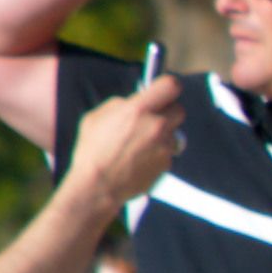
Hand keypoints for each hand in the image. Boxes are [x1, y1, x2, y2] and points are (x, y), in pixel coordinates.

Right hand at [67, 75, 188, 205]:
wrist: (97, 186)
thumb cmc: (92, 150)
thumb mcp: (96, 117)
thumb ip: (121, 105)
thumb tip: (137, 100)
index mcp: (138, 110)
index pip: (171, 86)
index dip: (169, 87)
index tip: (164, 91)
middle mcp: (156, 126)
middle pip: (179, 109)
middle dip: (168, 112)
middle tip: (153, 118)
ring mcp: (164, 146)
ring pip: (174, 133)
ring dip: (162, 135)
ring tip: (139, 145)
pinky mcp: (167, 163)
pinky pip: (168, 152)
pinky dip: (158, 154)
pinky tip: (139, 160)